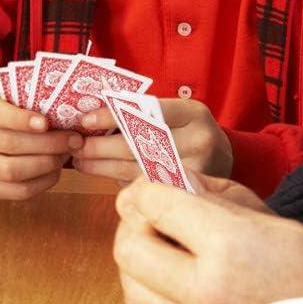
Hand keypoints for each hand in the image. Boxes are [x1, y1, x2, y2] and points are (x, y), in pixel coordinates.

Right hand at [0, 90, 83, 200]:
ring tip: (65, 155)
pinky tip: (55, 171)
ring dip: (46, 164)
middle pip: (9, 144)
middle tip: (73, 140)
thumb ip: (34, 102)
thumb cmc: (10, 113)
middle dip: (47, 144)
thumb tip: (68, 113)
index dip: (21, 119)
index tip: (46, 123)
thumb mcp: (16, 98)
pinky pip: (18, 190)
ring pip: (12, 171)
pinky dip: (42, 182)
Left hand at [73, 98, 233, 182]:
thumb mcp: (175, 113)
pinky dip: (120, 180)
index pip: (147, 110)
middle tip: (76, 147)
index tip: (85, 120)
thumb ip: (141, 111)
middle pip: (139, 144)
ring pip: (138, 169)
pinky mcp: (188, 193)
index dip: (113, 115)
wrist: (226, 160)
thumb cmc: (187, 131)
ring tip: (80, 162)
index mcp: (193, 112)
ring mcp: (197, 170)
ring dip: (103, 167)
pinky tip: (103, 174)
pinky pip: (146, 187)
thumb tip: (92, 117)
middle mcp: (200, 140)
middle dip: (101, 146)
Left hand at [113, 177, 302, 303]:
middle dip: (132, 226)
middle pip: (129, 249)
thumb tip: (165, 182)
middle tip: (148, 218)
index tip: (147, 189)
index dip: (144, 191)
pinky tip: (179, 284)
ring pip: (133, 289)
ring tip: (163, 252)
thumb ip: (210, 196)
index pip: (154, 205)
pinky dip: (156, 298)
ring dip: (139, 264)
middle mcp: (206, 292)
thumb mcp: (266, 216)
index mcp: (227, 245)